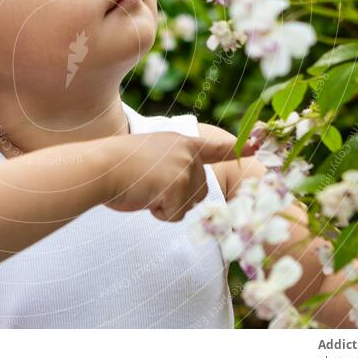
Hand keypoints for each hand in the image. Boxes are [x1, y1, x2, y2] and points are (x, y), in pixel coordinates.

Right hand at [103, 132, 253, 221]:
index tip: (256, 148)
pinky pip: (175, 215)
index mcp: (182, 142)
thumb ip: (172, 166)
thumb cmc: (116, 166)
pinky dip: (159, 213)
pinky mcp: (180, 185)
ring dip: (167, 206)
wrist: (101, 167)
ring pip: (189, 205)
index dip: (236, 149)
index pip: (216, 147)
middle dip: (176, 198)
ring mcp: (186, 168)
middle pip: (199, 191)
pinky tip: (144, 196)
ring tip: (145, 189)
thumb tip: (184, 191)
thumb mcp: (150, 157)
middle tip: (148, 185)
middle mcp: (189, 153)